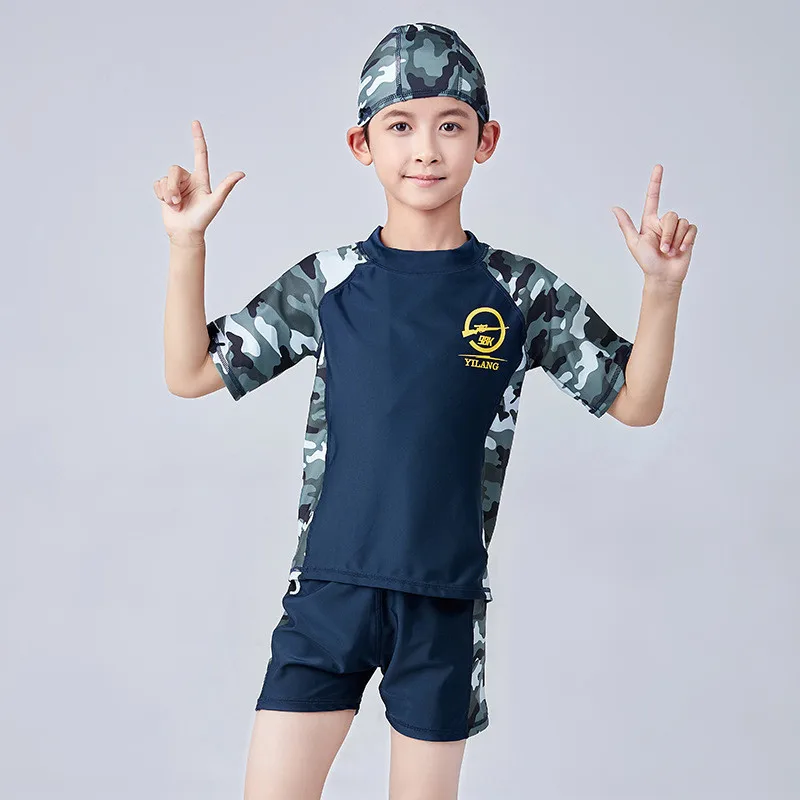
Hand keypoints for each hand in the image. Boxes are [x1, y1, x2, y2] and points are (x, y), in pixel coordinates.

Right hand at [153, 119, 244, 242]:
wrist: (186, 233)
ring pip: (165, 178)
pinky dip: (161, 195)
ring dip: (168, 194)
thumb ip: (226, 186)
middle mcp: (188, 179)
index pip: (200, 154)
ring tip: (176, 206)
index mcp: (201, 178)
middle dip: (173, 187)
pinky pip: (157, 184)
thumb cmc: (203, 219)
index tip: (195, 122)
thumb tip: (241, 173)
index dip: (198, 138)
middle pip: (174, 169)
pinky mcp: (164, 191)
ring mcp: (176, 185)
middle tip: (178, 203)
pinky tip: (167, 204)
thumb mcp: (215, 202)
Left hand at [611, 164, 696, 285]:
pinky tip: (681, 250)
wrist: (663, 277)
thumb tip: (615, 208)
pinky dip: (686, 240)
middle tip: (662, 250)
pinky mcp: (688, 235)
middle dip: (667, 234)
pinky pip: (691, 229)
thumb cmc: (647, 262)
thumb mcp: (634, 243)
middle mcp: (664, 223)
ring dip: (675, 240)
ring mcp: (677, 229)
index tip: (658, 167)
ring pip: (681, 223)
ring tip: (669, 252)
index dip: (656, 182)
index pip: (653, 198)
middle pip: (671, 215)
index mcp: (649, 222)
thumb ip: (626, 225)